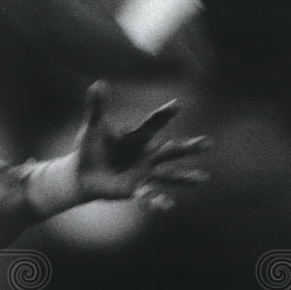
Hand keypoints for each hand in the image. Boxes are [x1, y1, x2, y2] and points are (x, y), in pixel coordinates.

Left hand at [74, 80, 210, 210]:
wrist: (82, 174)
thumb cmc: (90, 148)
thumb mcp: (94, 127)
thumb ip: (97, 107)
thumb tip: (98, 83)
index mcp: (138, 138)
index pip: (153, 125)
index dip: (164, 115)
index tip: (177, 105)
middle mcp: (146, 155)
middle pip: (171, 150)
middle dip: (189, 148)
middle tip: (208, 144)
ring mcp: (143, 173)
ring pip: (169, 175)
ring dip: (185, 177)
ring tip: (202, 179)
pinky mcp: (136, 189)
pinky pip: (150, 195)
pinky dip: (159, 201)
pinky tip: (169, 206)